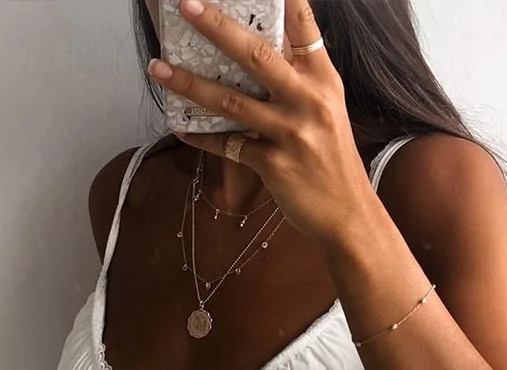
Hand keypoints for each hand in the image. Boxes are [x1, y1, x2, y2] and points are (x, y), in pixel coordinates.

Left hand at [148, 0, 375, 245]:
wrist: (347, 212)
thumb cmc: (333, 159)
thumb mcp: (328, 110)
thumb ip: (300, 81)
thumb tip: (261, 55)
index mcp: (323, 80)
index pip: (303, 26)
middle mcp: (308, 100)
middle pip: (256, 55)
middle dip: (217, 27)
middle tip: (186, 6)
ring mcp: (291, 133)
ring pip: (232, 101)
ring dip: (190, 84)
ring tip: (159, 68)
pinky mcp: (274, 165)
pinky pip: (229, 146)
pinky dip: (202, 138)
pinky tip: (181, 129)